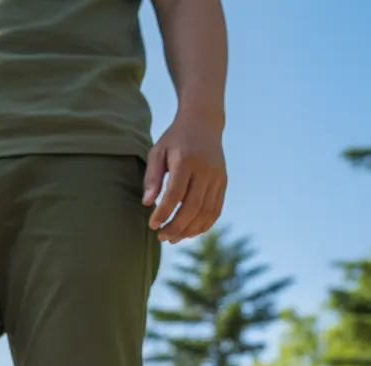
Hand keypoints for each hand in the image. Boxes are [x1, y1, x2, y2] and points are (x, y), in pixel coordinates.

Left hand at [143, 112, 225, 243]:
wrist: (203, 122)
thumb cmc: (175, 140)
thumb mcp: (158, 152)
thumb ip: (152, 177)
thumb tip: (147, 203)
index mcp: (186, 160)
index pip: (175, 194)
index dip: (163, 213)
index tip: (152, 225)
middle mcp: (205, 170)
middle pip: (192, 207)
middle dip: (176, 227)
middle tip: (162, 237)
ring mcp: (217, 177)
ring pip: (206, 212)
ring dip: (190, 230)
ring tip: (173, 238)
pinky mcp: (223, 183)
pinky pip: (216, 210)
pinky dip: (204, 225)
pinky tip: (190, 232)